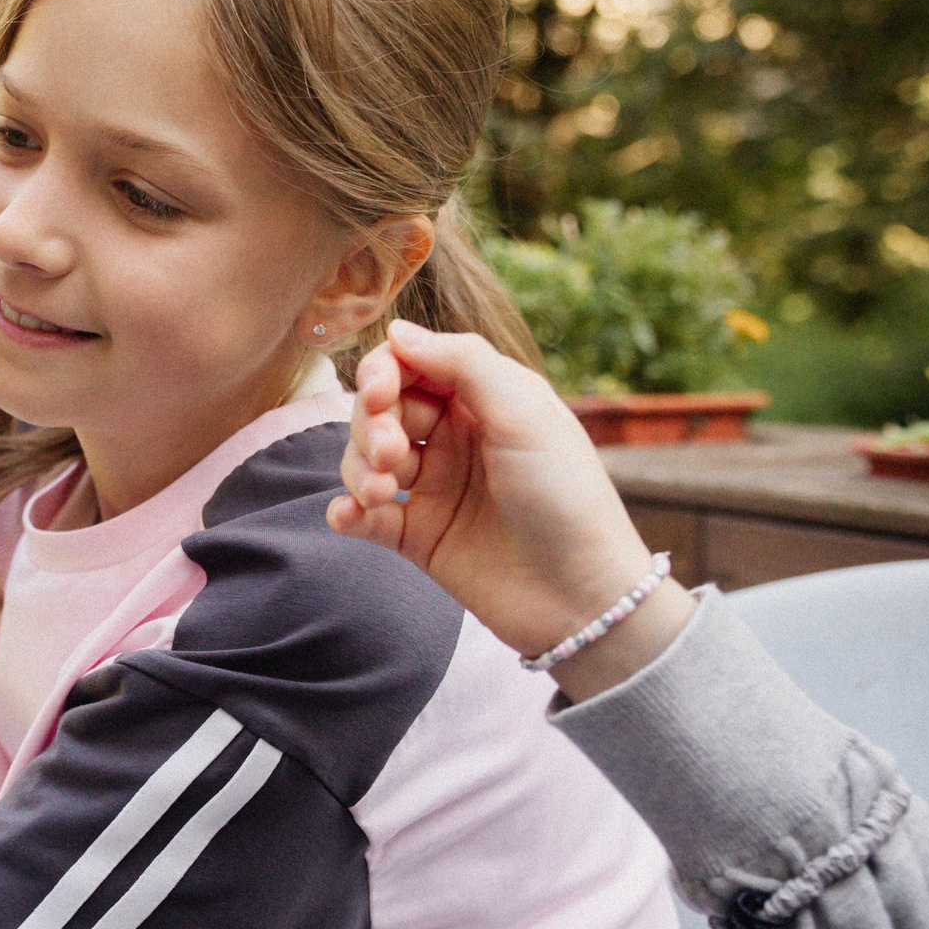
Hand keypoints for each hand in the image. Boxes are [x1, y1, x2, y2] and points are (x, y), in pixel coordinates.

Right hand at [325, 321, 691, 696]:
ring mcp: (434, 488)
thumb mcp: (524, 413)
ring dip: (360, 469)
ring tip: (383, 494)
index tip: (379, 393)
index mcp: (484, 400)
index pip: (412, 364)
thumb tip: (397, 331)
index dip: (384, 372)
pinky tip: (350, 517)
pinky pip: (364, 515)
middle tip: (392, 455)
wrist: (581, 597)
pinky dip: (348, 511)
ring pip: (365, 459)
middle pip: (381, 410)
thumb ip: (463, 362)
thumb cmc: (566, 497)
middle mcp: (455, 438)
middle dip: (372, 425)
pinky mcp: (418, 537)